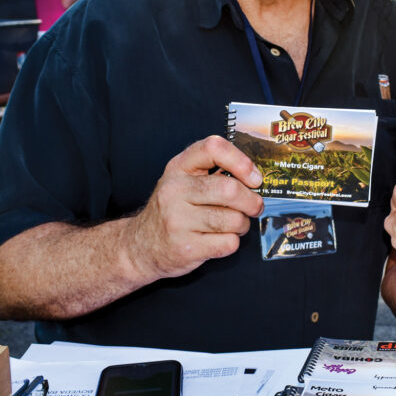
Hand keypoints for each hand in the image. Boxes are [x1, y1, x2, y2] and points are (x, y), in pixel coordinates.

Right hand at [129, 136, 263, 280]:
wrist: (140, 246)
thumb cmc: (173, 210)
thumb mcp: (183, 181)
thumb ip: (213, 173)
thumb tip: (255, 179)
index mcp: (178, 168)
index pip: (213, 148)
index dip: (241, 161)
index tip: (254, 178)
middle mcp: (175, 191)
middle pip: (230, 190)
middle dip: (252, 201)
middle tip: (254, 207)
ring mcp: (178, 220)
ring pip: (233, 219)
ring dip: (243, 224)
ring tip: (235, 224)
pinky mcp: (186, 248)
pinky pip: (228, 243)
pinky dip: (232, 242)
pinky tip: (221, 239)